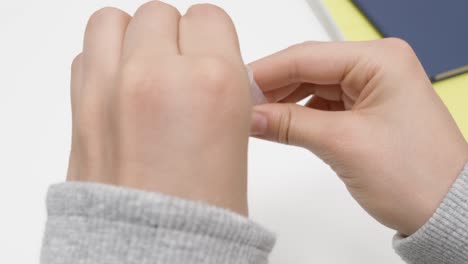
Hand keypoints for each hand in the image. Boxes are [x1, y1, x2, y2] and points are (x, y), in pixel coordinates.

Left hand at [67, 1, 250, 214]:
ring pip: (114, 20)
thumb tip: (204, 60)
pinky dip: (104, 61)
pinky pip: (87, 54)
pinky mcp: (79, 106)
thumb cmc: (199, 212)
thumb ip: (218, 83)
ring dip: (133, 38)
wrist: (151, 251)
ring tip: (146, 67)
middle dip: (174, 37)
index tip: (209, 55)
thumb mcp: (235, 134)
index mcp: (212, 82)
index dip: (211, 38)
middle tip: (180, 69)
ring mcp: (110, 88)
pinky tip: (123, 86)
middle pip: (161, 13)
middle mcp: (157, 76)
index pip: (209, 17)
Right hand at [250, 39, 467, 234]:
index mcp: (381, 60)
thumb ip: (289, 124)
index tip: (236, 87)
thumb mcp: (342, 144)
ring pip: (314, 86)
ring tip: (255, 116)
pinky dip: (300, 113)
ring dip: (284, 101)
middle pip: (309, 69)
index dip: (266, 72)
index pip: (307, 56)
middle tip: (241, 105)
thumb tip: (249, 115)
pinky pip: (324, 103)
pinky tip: (280, 122)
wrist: (446, 212)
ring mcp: (373, 87)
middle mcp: (378, 66)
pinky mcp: (367, 108)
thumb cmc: (417, 176)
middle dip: (273, 88)